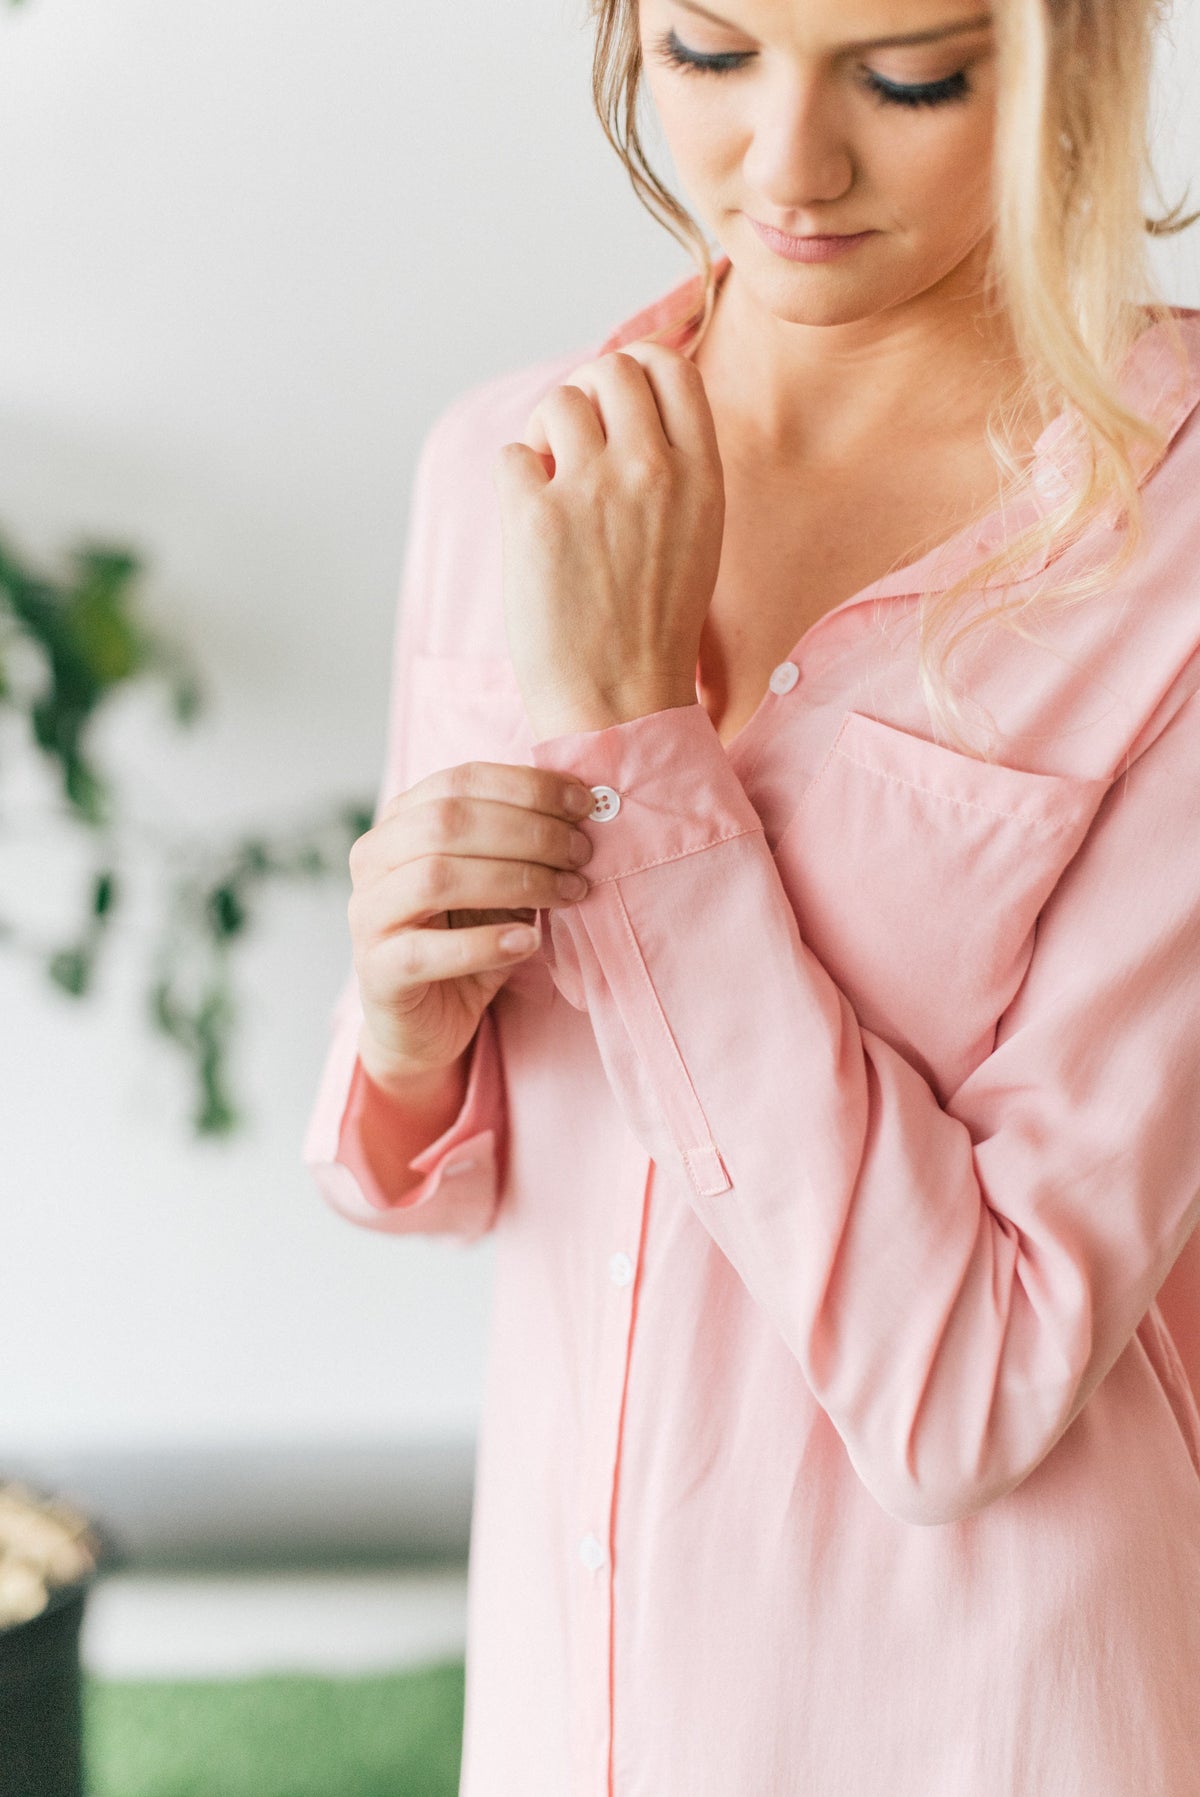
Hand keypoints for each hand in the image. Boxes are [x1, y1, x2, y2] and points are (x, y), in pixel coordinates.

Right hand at [347, 758, 596, 1084]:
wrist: (427, 1020)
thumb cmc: (466, 937)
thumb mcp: (499, 880)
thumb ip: (523, 842)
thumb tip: (583, 806)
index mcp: (400, 821)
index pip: (460, 781)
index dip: (526, 787)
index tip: (583, 802)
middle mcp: (373, 859)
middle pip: (447, 823)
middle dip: (528, 831)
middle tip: (582, 853)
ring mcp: (368, 914)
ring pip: (435, 877)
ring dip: (515, 880)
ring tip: (568, 893)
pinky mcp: (377, 970)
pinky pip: (426, 951)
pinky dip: (484, 943)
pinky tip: (528, 942)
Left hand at [490, 341, 725, 739]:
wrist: (620, 705)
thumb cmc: (653, 629)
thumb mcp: (695, 536)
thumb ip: (673, 469)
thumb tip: (626, 405)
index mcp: (702, 476)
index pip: (671, 368)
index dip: (637, 372)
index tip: (617, 404)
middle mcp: (652, 471)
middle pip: (610, 371)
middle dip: (586, 397)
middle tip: (574, 448)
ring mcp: (593, 490)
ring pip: (558, 403)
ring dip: (546, 435)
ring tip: (550, 487)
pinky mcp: (536, 517)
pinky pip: (512, 457)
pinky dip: (515, 482)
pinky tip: (531, 524)